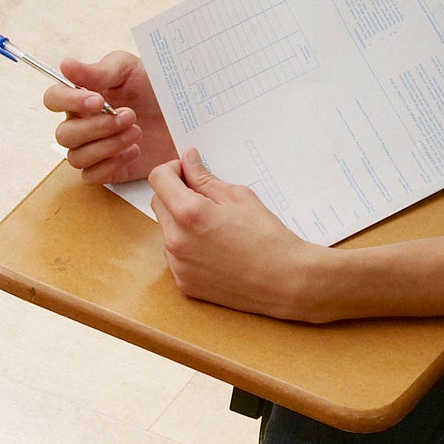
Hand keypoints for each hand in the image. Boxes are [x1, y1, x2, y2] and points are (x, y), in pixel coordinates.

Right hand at [47, 47, 172, 189]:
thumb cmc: (156, 88)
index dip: (69, 101)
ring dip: (107, 146)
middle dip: (97, 127)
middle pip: (64, 134)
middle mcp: (82, 124)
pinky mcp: (108, 169)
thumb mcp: (131, 71)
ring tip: (137, 133)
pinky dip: (110, 165)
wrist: (186, 115)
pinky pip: (91, 176)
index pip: (54, 99)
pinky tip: (133, 151)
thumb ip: (99, 71)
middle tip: (130, 116)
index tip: (98, 101)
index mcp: (82, 98)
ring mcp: (94, 149)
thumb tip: (65, 66)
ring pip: (76, 157)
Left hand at [151, 150, 328, 313]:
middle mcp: (175, 240)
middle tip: (204, 198)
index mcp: (189, 213)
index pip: (159, 179)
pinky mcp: (183, 283)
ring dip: (181, 223)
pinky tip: (215, 249)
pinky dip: (188, 247)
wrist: (286, 281)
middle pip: (158, 204)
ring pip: (166, 231)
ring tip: (215, 228)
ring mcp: (177, 264)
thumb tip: (187, 160)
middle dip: (175, 195)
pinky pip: (175, 256)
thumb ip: (205, 179)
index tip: (186, 171)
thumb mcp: (239, 197)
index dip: (171, 170)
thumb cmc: (268, 236)